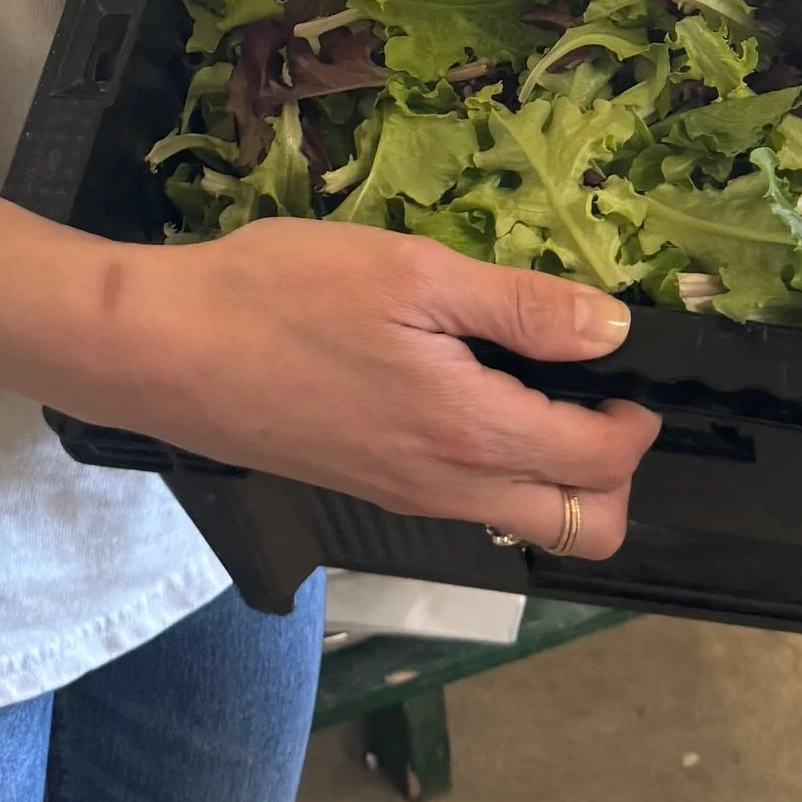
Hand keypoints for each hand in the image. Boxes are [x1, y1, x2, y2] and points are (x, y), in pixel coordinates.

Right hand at [110, 221, 659, 556]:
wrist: (164, 349)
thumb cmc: (281, 295)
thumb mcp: (412, 272)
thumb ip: (520, 307)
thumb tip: (612, 330)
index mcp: (470, 433)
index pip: (599, 464)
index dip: (637, 421)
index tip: (626, 368)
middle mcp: (449, 489)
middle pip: (581, 529)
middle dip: (614, 473)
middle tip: (595, 393)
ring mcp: (408, 498)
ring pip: (523, 521)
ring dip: (558, 474)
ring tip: (535, 384)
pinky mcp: (372, 487)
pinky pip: (469, 505)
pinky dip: (501, 470)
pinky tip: (470, 392)